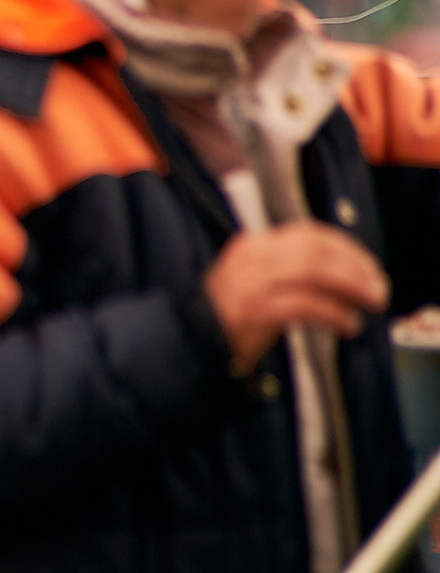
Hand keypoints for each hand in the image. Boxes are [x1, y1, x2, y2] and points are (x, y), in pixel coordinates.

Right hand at [203, 221, 388, 372]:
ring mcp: (252, 283)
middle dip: (354, 268)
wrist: (196, 339)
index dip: (346, 249)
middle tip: (377, 289)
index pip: (307, 234)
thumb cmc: (233, 313)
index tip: (369, 268)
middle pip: (314, 250)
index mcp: (253, 246)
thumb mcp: (258, 280)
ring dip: (351, 287)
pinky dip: (335, 314)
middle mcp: (252, 257)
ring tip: (369, 304)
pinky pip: (307, 305)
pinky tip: (348, 326)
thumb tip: (348, 277)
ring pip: (313, 271)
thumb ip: (293, 270)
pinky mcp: (256, 311)